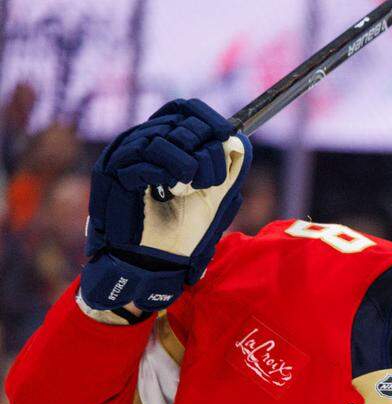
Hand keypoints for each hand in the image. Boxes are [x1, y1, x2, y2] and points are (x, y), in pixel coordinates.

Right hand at [80, 98, 249, 313]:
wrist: (155, 264)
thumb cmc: (182, 233)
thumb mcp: (214, 198)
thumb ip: (226, 172)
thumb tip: (239, 143)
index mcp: (164, 144)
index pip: (182, 109)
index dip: (207, 118)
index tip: (227, 134)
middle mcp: (141, 144)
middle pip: (177, 123)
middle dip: (205, 149)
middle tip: (210, 180)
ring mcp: (123, 157)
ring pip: (161, 138)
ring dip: (187, 162)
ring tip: (193, 186)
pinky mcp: (111, 174)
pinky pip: (142, 158)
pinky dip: (165, 171)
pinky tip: (174, 188)